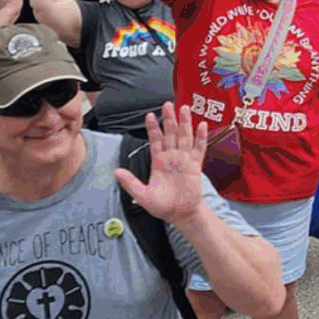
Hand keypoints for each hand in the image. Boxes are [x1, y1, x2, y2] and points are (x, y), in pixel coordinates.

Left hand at [114, 104, 212, 223]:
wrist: (181, 214)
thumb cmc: (162, 206)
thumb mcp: (142, 195)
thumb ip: (130, 183)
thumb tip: (116, 172)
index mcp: (158, 161)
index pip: (155, 140)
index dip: (153, 128)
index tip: (150, 115)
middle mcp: (172, 157)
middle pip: (170, 134)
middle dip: (169, 119)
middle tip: (168, 104)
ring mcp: (184, 160)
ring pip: (185, 137)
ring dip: (184, 123)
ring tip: (184, 108)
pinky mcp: (196, 166)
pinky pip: (199, 148)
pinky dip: (201, 137)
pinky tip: (202, 125)